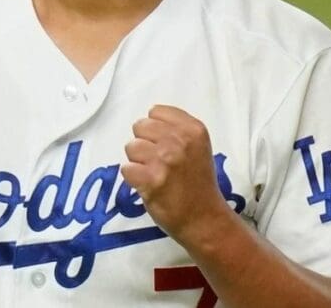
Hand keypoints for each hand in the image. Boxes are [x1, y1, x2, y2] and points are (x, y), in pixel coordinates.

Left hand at [120, 105, 229, 244]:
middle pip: (140, 126)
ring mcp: (164, 160)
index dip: (155, 129)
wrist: (204, 218)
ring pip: (131, 147)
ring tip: (154, 174)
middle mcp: (179, 141)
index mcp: (193, 129)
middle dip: (144, 143)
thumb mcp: (197, 147)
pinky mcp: (150, 180)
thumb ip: (176, 130)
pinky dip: (133, 179)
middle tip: (157, 162)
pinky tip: (149, 186)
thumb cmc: (198, 182)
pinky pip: (126, 169)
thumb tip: (146, 121)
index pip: (156, 111)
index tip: (164, 144)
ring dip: (138, 162)